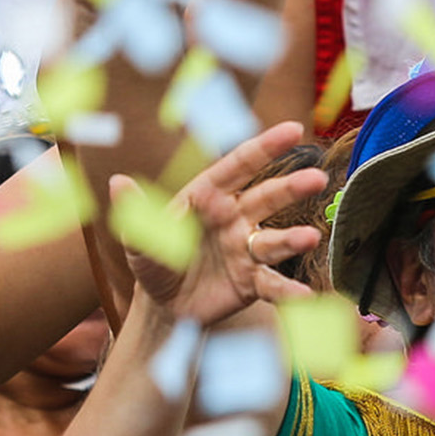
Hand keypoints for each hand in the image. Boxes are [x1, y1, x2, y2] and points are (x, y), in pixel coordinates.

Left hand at [117, 120, 326, 329]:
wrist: (162, 305)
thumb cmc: (152, 260)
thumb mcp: (138, 239)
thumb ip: (135, 214)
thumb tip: (118, 183)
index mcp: (209, 196)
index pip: (238, 167)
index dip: (264, 147)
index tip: (292, 130)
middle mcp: (235, 218)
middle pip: (267, 197)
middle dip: (291, 188)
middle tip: (316, 178)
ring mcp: (246, 250)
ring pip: (274, 240)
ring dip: (294, 238)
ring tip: (309, 238)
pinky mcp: (252, 282)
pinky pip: (272, 284)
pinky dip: (288, 292)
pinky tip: (305, 298)